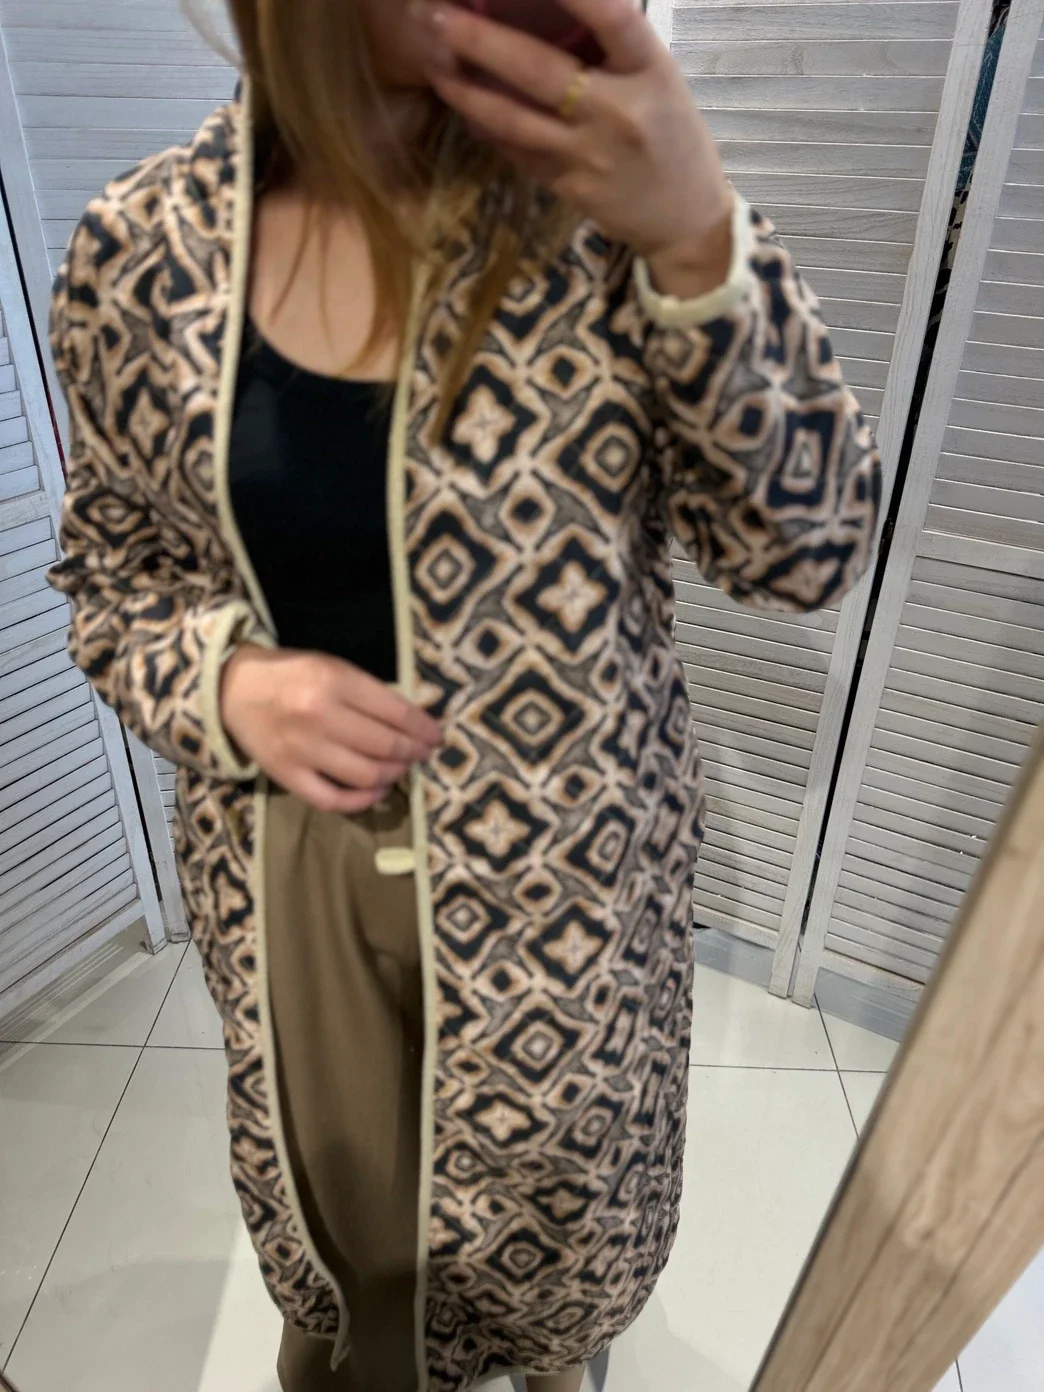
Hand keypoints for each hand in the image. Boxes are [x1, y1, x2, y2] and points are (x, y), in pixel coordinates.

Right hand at [220, 645, 442, 813]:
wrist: (233, 689)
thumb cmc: (291, 675)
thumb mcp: (332, 667)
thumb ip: (369, 692)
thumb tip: (414, 721)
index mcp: (334, 680)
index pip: (396, 712)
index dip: (424, 728)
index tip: (437, 736)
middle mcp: (319, 715)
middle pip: (385, 745)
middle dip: (414, 753)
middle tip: (423, 754)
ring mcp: (302, 749)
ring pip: (365, 774)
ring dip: (394, 775)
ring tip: (401, 769)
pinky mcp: (286, 775)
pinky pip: (332, 799)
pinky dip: (361, 800)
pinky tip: (375, 791)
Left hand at [412, 0, 733, 297]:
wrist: (685, 220)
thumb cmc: (672, 136)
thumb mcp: (659, 80)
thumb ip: (612, 48)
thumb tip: (549, 7)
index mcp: (651, 71)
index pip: (612, 17)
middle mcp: (619, 112)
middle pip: (539, 70)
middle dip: (481, 40)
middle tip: (437, 14)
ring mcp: (589, 155)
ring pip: (513, 119)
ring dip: (465, 90)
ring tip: (433, 61)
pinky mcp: (568, 187)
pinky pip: (516, 150)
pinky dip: (485, 125)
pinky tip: (461, 103)